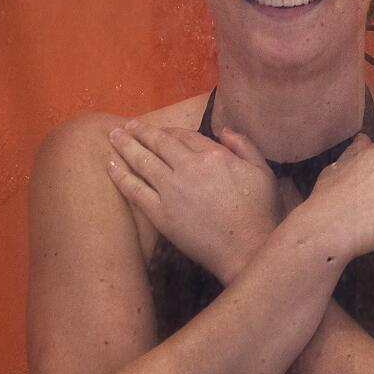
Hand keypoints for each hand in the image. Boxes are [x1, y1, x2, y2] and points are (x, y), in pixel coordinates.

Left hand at [107, 122, 283, 282]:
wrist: (247, 248)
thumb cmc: (260, 210)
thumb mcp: (263, 170)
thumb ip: (244, 145)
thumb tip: (224, 130)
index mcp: (214, 156)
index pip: (186, 136)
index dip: (171, 130)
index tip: (162, 129)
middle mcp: (189, 168)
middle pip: (160, 143)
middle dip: (142, 132)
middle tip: (128, 126)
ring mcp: (171, 191)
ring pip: (143, 161)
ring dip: (126, 146)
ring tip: (114, 136)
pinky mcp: (160, 214)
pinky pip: (135, 190)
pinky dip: (121, 175)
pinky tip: (111, 165)